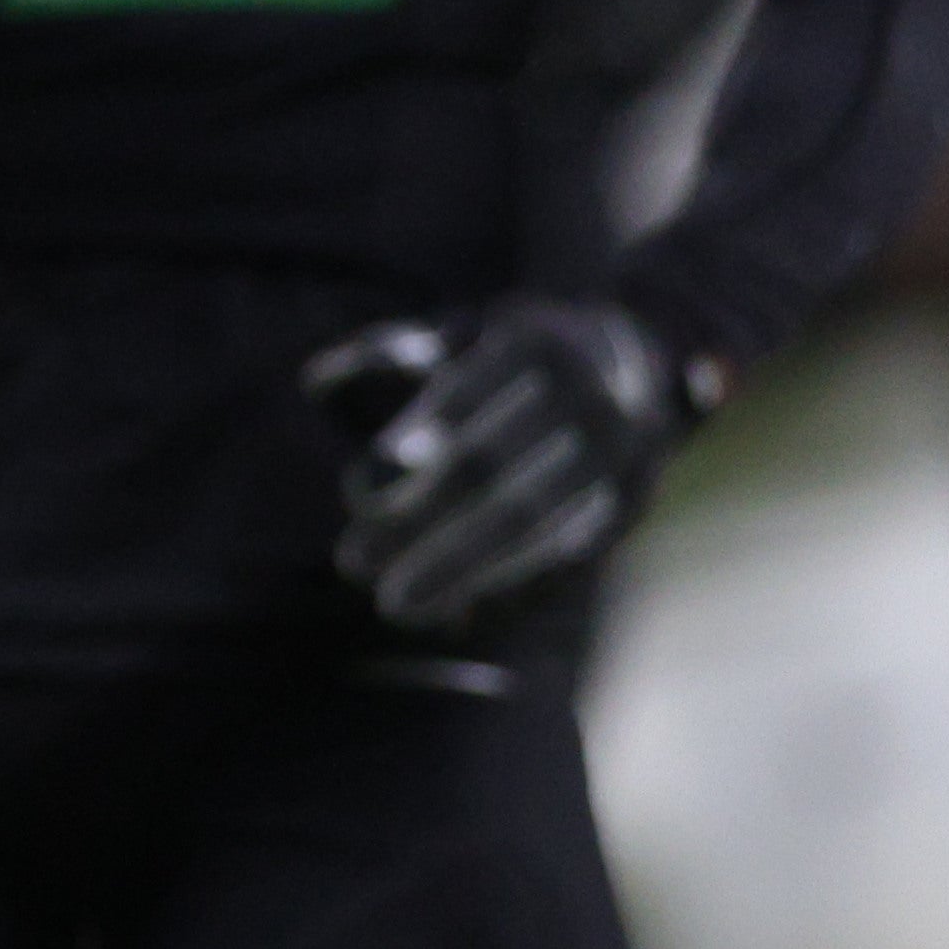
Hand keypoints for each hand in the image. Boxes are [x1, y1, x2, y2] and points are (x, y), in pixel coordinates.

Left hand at [306, 298, 705, 633]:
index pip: (474, 388)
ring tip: (392, 604)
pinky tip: (454, 614)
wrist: (634, 366)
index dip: (431, 428)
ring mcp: (622, 462)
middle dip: (419, 521)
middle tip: (351, 564)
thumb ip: (390, 355)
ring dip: (458, 569)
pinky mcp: (629, 511)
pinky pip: (564, 560)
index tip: (371, 478)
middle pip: (497, 470)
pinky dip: (508, 586)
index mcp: (541, 344)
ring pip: (532, 526)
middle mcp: (592, 402)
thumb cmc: (512, 357)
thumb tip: (314, 385)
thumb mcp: (460, 334)